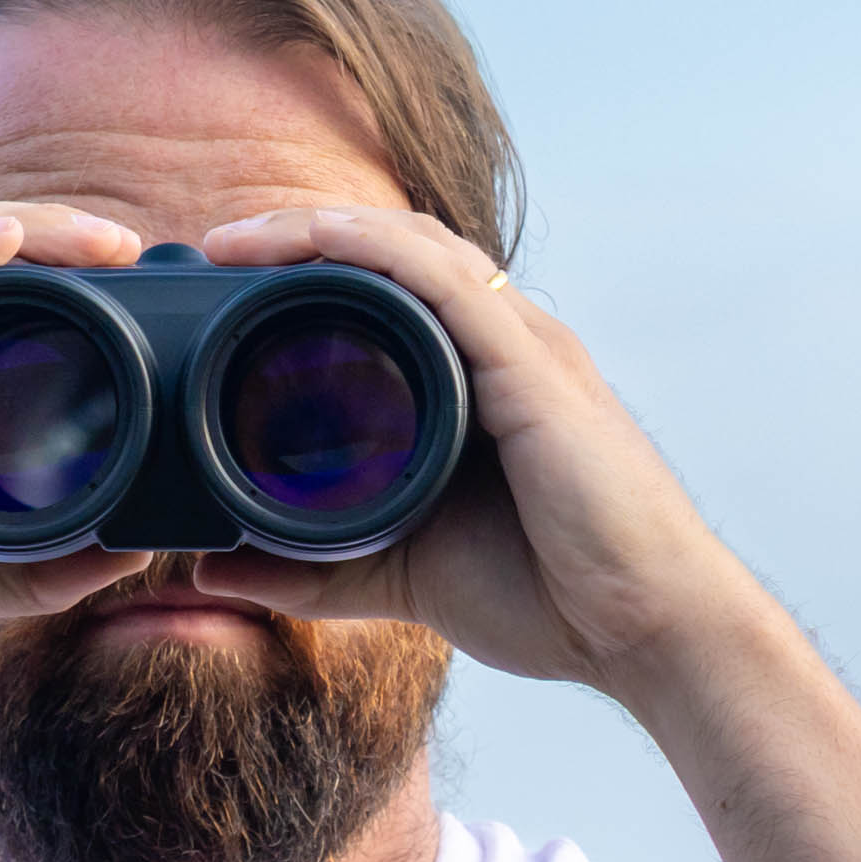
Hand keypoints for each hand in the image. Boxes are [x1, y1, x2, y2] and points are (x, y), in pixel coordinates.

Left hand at [190, 207, 740, 700]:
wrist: (647, 632)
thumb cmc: (551, 599)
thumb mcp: (400, 576)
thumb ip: (311, 571)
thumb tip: (213, 571)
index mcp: (479, 382)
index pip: (388, 293)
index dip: (309, 273)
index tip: (225, 286)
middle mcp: (504, 348)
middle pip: (394, 253)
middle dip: (302, 236)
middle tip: (217, 248)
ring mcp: (523, 349)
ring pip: (414, 249)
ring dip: (323, 229)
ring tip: (243, 239)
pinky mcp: (535, 368)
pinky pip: (447, 282)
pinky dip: (377, 250)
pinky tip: (319, 238)